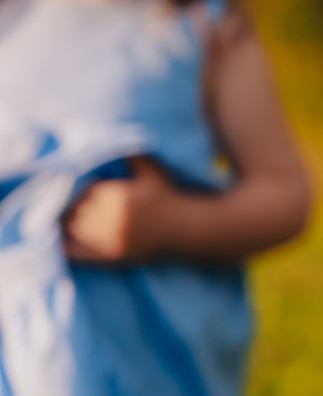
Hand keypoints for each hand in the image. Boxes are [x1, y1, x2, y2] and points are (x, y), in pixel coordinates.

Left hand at [62, 157, 177, 261]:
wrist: (185, 229)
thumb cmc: (169, 198)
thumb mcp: (152, 173)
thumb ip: (134, 157)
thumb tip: (119, 139)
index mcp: (116, 195)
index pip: (84, 190)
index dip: (84, 190)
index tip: (88, 190)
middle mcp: (110, 217)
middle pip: (76, 209)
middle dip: (75, 206)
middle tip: (78, 205)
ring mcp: (110, 238)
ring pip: (75, 229)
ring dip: (70, 223)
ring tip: (70, 220)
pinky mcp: (112, 256)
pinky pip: (81, 252)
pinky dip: (69, 247)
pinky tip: (65, 241)